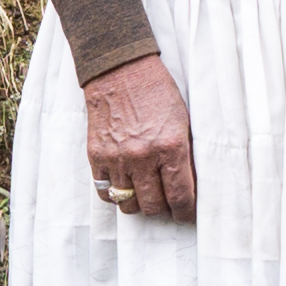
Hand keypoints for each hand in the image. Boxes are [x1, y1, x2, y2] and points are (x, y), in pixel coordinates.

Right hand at [83, 55, 196, 226]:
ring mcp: (117, 158)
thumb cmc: (156, 91)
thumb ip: (186, 155)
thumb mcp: (183, 120)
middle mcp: (142, 156)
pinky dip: (116, 195)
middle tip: (168, 203)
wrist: (119, 70)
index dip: (186, 213)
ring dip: (139, 202)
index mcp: (170, 147)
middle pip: (154, 206)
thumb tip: (189, 186)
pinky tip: (125, 185)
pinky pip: (105, 192)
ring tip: (146, 193)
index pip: (180, 197)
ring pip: (128, 204)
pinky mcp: (96, 156)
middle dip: (164, 209)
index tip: (187, 215)